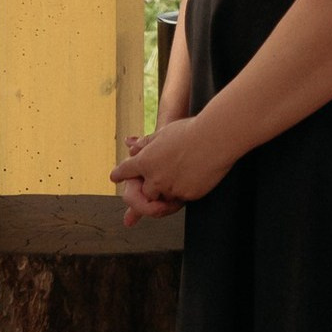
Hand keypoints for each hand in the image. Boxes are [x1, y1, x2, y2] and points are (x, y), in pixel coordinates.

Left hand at [111, 116, 225, 222]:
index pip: (124, 171)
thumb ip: (146, 143)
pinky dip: (184, 192)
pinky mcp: (187, 196)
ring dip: (168, 191)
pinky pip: (182, 199)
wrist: (215, 138)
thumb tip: (129, 144)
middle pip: (144, 192)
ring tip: (181, 173)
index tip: (116, 177)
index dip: (119, 174)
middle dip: (150, 188)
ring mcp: (171, 189)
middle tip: (161, 177)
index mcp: (145, 161)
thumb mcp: (163, 134)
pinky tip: (193, 177)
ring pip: (164, 199)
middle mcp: (155, 178)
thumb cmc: (190, 131)